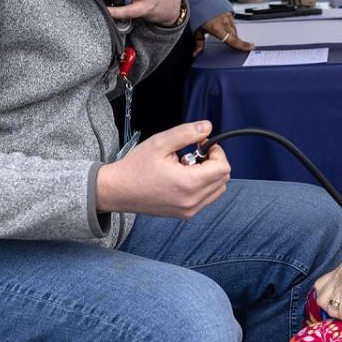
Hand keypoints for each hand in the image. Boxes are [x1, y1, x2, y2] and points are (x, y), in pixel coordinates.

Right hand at [95, 121, 229, 217]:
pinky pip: (207, 198)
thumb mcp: (160, 142)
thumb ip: (187, 133)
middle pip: (223, 179)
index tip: (201, 144)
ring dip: (209, 174)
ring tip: (187, 166)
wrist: (117, 190)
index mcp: (188, 184)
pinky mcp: (185, 214)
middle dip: (213, 162)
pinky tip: (184, 177)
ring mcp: (189, 210)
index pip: (223, 168)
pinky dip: (203, 185)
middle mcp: (192, 201)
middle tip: (193, 153)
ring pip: (217, 190)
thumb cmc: (136, 167)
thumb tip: (207, 127)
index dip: (216, 151)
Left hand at [195, 12, 253, 55]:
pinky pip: (232, 21)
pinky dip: (230, 25)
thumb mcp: (197, 30)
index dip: (242, 45)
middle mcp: (224, 22)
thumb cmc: (197, 13)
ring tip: (224, 33)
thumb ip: (199, 42)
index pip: (233, 41)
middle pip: (234, 36)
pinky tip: (224, 24)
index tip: (251, 47)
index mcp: (217, 29)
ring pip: (234, 28)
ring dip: (231, 33)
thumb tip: (196, 52)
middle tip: (232, 44)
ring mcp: (227, 16)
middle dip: (234, 41)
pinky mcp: (229, 11)